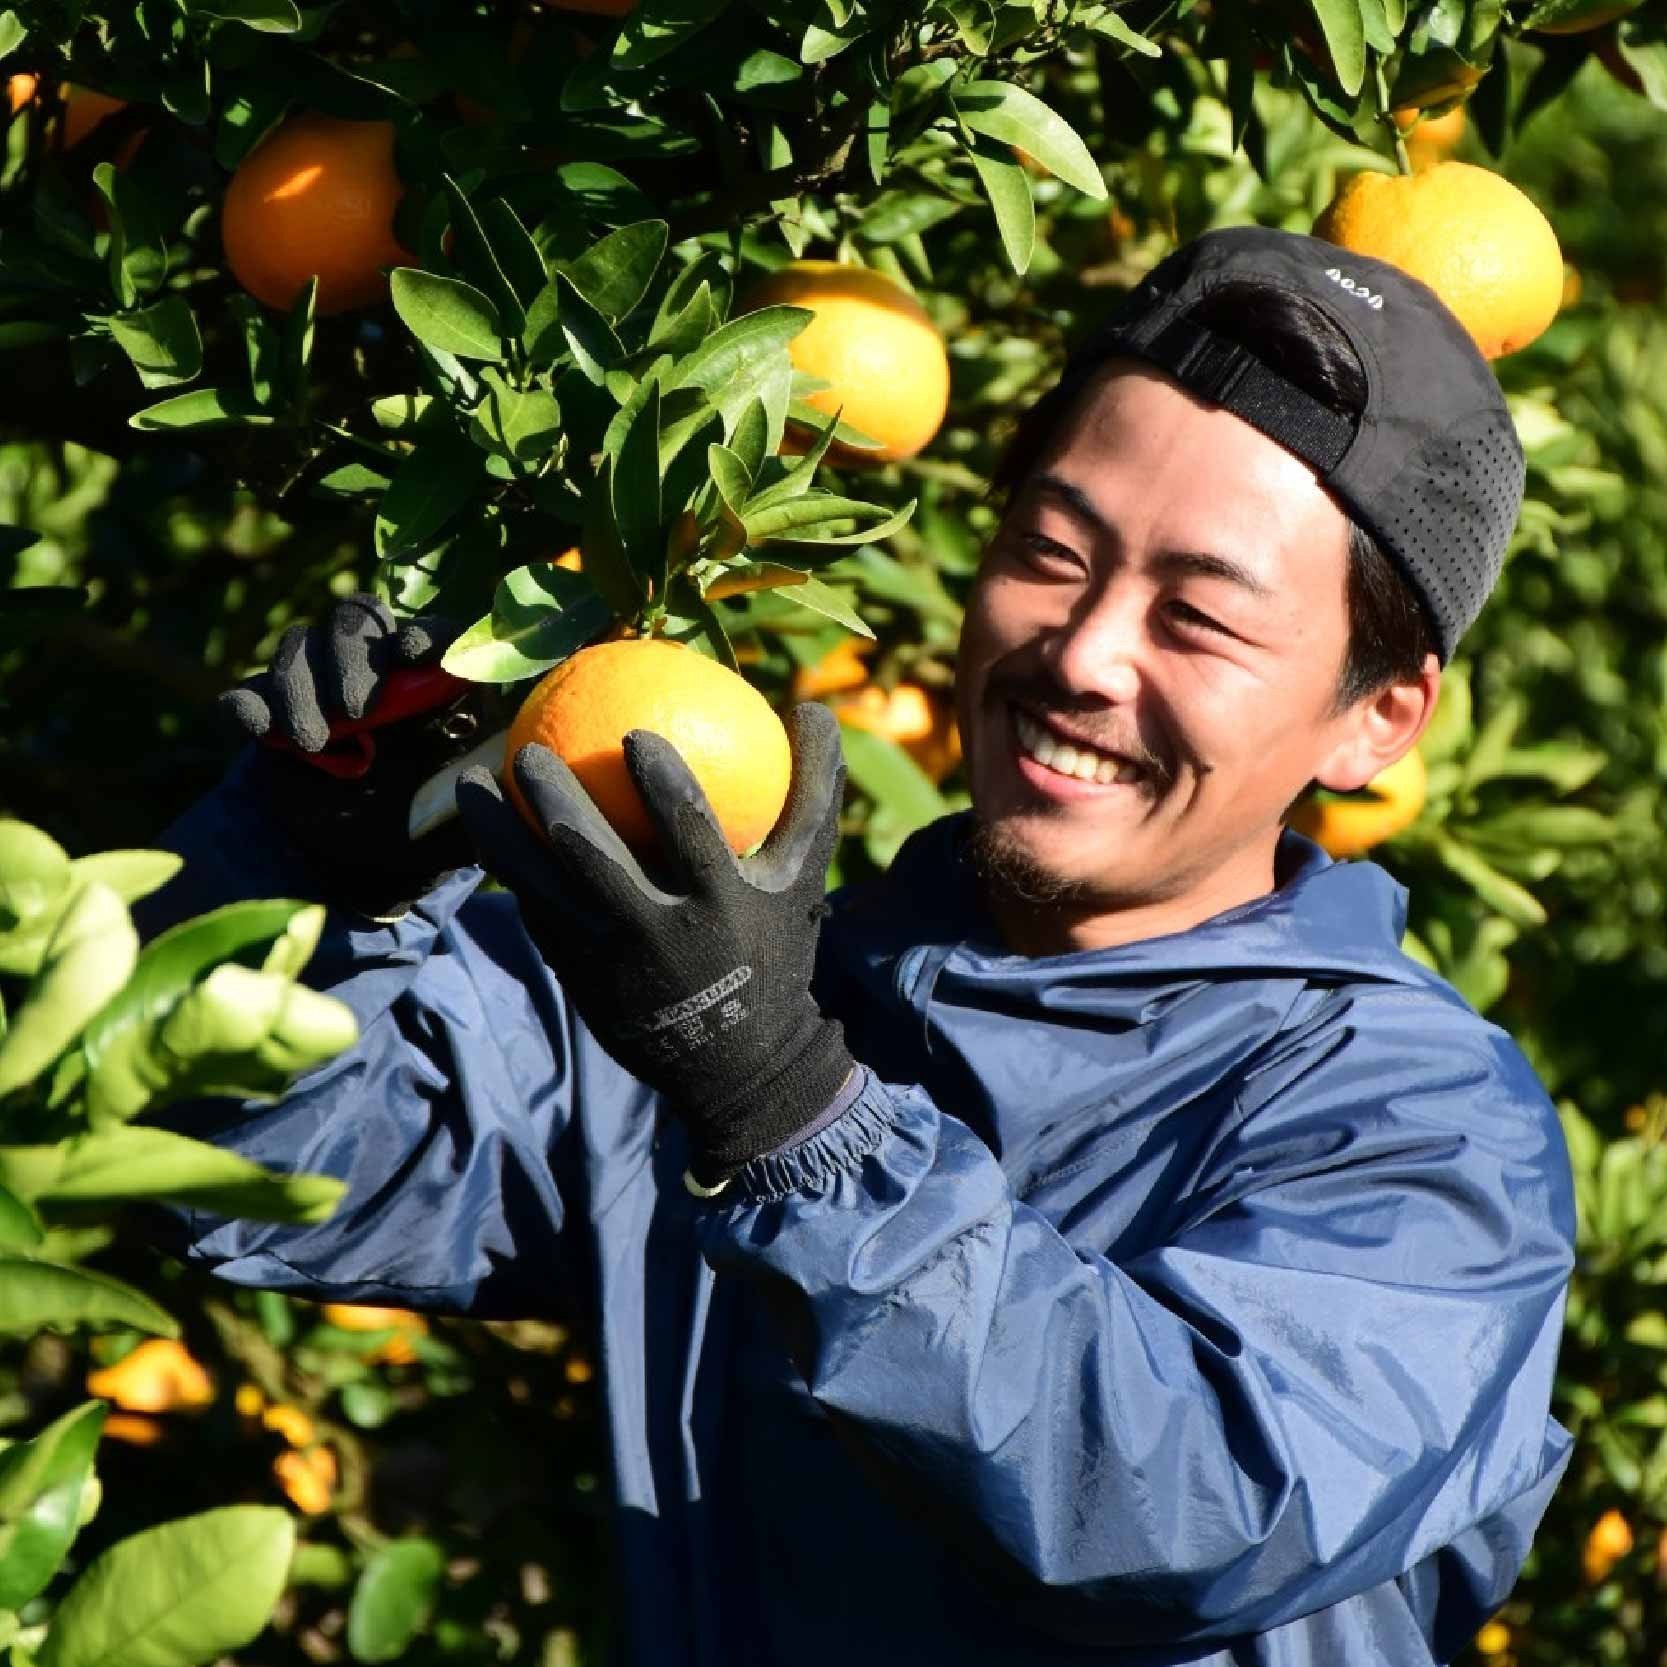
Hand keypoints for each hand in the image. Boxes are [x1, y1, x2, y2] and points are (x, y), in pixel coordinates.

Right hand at [223, 595, 499, 919]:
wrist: (363, 864)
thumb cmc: (426, 826)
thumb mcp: (465, 813)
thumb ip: (489, 791)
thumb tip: (512, 772)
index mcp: (432, 680)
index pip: (434, 633)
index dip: (424, 634)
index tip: (413, 656)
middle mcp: (374, 667)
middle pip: (354, 620)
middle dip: (350, 659)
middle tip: (354, 710)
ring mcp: (316, 685)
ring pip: (298, 647)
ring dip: (299, 687)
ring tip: (313, 743)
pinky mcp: (268, 715)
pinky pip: (245, 692)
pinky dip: (244, 703)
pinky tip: (253, 726)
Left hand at [455, 702, 854, 1190]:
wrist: (738, 1066)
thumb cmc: (775, 950)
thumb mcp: (804, 880)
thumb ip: (811, 795)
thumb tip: (813, 707)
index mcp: (721, 906)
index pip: (689, 834)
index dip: (662, 782)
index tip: (634, 731)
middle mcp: (659, 934)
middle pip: (593, 857)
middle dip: (555, 800)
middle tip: (530, 749)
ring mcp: (608, 961)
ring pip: (539, 886)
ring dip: (498, 832)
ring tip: (473, 780)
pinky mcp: (576, 977)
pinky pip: (533, 909)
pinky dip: (510, 866)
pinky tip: (492, 825)